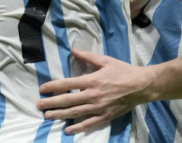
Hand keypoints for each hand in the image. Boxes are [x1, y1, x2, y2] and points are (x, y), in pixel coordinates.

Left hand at [36, 48, 151, 134]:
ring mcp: (99, 107)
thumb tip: (73, 50)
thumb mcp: (106, 60)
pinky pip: (89, 123)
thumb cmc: (123, 71)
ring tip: (47, 116)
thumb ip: (88, 56)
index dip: (54, 87)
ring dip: (60, 115)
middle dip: (52, 103)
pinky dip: (78, 128)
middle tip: (39, 105)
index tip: (43, 89)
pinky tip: (68, 130)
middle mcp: (94, 95)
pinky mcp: (106, 116)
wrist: (141, 85)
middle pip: (69, 100)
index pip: (68, 84)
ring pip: (76, 113)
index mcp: (93, 80)